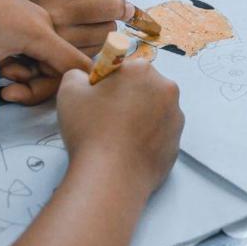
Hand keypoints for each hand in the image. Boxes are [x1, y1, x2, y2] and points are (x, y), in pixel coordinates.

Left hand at [0, 0, 90, 144]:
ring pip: (44, 60)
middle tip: (4, 90)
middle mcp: (44, 24)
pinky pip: (34, 48)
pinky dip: (20, 61)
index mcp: (41, 33)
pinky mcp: (23, 19)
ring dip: (24, 73)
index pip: (77, 66)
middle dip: (33, 86)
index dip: (75, 88)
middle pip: (58, 69)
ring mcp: (34, 20)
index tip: (64, 103)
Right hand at [0, 0, 130, 56]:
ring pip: (109, 30)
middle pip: (113, 8)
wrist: (4, 12)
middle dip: (121, 4)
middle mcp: (59, 13)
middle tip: (119, 4)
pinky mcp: (62, 55)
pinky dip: (100, 38)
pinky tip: (89, 29)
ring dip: (110, 22)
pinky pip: (97, 47)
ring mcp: (61, 37)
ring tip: (99, 16)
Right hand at [56, 60, 183, 193]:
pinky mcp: (177, 143)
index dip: (106, 83)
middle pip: (142, 88)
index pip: (122, 68)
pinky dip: (145, 139)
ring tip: (116, 138)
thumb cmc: (90, 130)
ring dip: (138, 118)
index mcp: (142, 70)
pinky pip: (158, 135)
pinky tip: (128, 150)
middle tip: (105, 120)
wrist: (112, 177)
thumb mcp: (69, 91)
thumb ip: (77, 74)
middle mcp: (166, 89)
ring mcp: (176, 118)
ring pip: (152, 111)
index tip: (97, 101)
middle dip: (126, 98)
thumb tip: (85, 78)